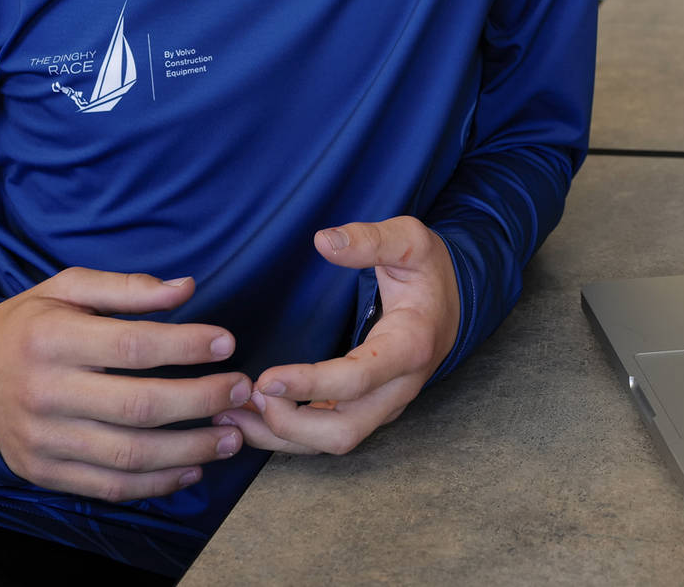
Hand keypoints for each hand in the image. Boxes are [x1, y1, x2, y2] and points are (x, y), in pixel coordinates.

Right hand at [0, 268, 250, 501]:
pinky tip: (192, 469)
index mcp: (52, 338)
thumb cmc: (27, 327)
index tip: (226, 343)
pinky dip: (157, 484)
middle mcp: (48, 392)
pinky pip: (110, 486)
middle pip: (138, 405)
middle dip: (201, 400)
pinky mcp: (46, 473)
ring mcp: (46, 439)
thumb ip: (125, 287)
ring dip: (190, 449)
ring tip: (232, 436)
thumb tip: (185, 288)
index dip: (185, 345)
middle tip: (241, 391)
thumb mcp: (64, 289)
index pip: (131, 345)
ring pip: (130, 454)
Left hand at [214, 216, 460, 455]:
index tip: (266, 379)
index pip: (358, 380)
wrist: (452, 304)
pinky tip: (250, 418)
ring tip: (231, 413)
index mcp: (410, 347)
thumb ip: (370, 240)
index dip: (310, 385)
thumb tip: (324, 242)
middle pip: (345, 432)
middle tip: (245, 394)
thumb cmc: (427, 271)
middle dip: (289, 424)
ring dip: (280, 437)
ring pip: (333, 443)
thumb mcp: (411, 240)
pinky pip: (327, 437)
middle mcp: (399, 388)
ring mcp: (384, 406)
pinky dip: (287, 435)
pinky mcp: (369, 411)